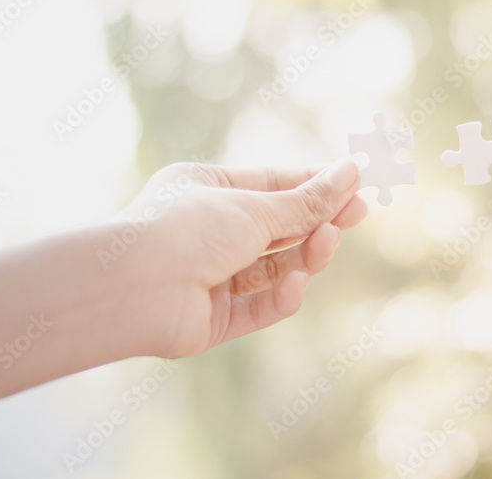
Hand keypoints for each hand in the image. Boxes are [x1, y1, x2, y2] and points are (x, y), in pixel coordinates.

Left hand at [109, 158, 365, 358]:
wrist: (132, 287)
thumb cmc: (186, 229)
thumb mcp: (255, 206)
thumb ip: (307, 200)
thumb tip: (352, 172)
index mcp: (205, 188)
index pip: (271, 184)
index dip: (315, 185)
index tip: (356, 184)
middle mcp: (206, 231)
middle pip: (276, 227)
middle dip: (316, 221)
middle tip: (359, 213)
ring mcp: (209, 276)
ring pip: (273, 267)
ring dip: (304, 256)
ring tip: (328, 242)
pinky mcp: (212, 318)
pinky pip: (258, 305)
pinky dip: (280, 296)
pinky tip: (295, 283)